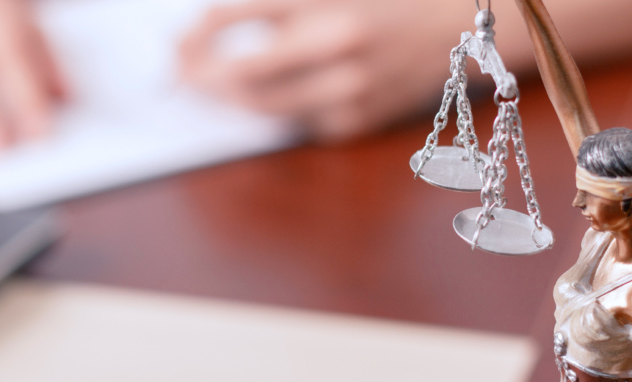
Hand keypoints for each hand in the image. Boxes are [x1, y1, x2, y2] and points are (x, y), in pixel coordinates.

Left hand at [180, 0, 467, 141]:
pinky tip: (281, 92)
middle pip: (239, 72)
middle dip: (199, 75)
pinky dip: (279, 106)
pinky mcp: (358, 119)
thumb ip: (272, 5)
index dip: (195, 33)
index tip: (180, 41)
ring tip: (214, 86)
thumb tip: (202, 27)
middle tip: (181, 74)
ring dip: (228, 99)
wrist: (452, 24)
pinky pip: (296, 120)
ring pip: (262, 106)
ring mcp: (350, 86)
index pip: (230, 15)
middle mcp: (336, 41)